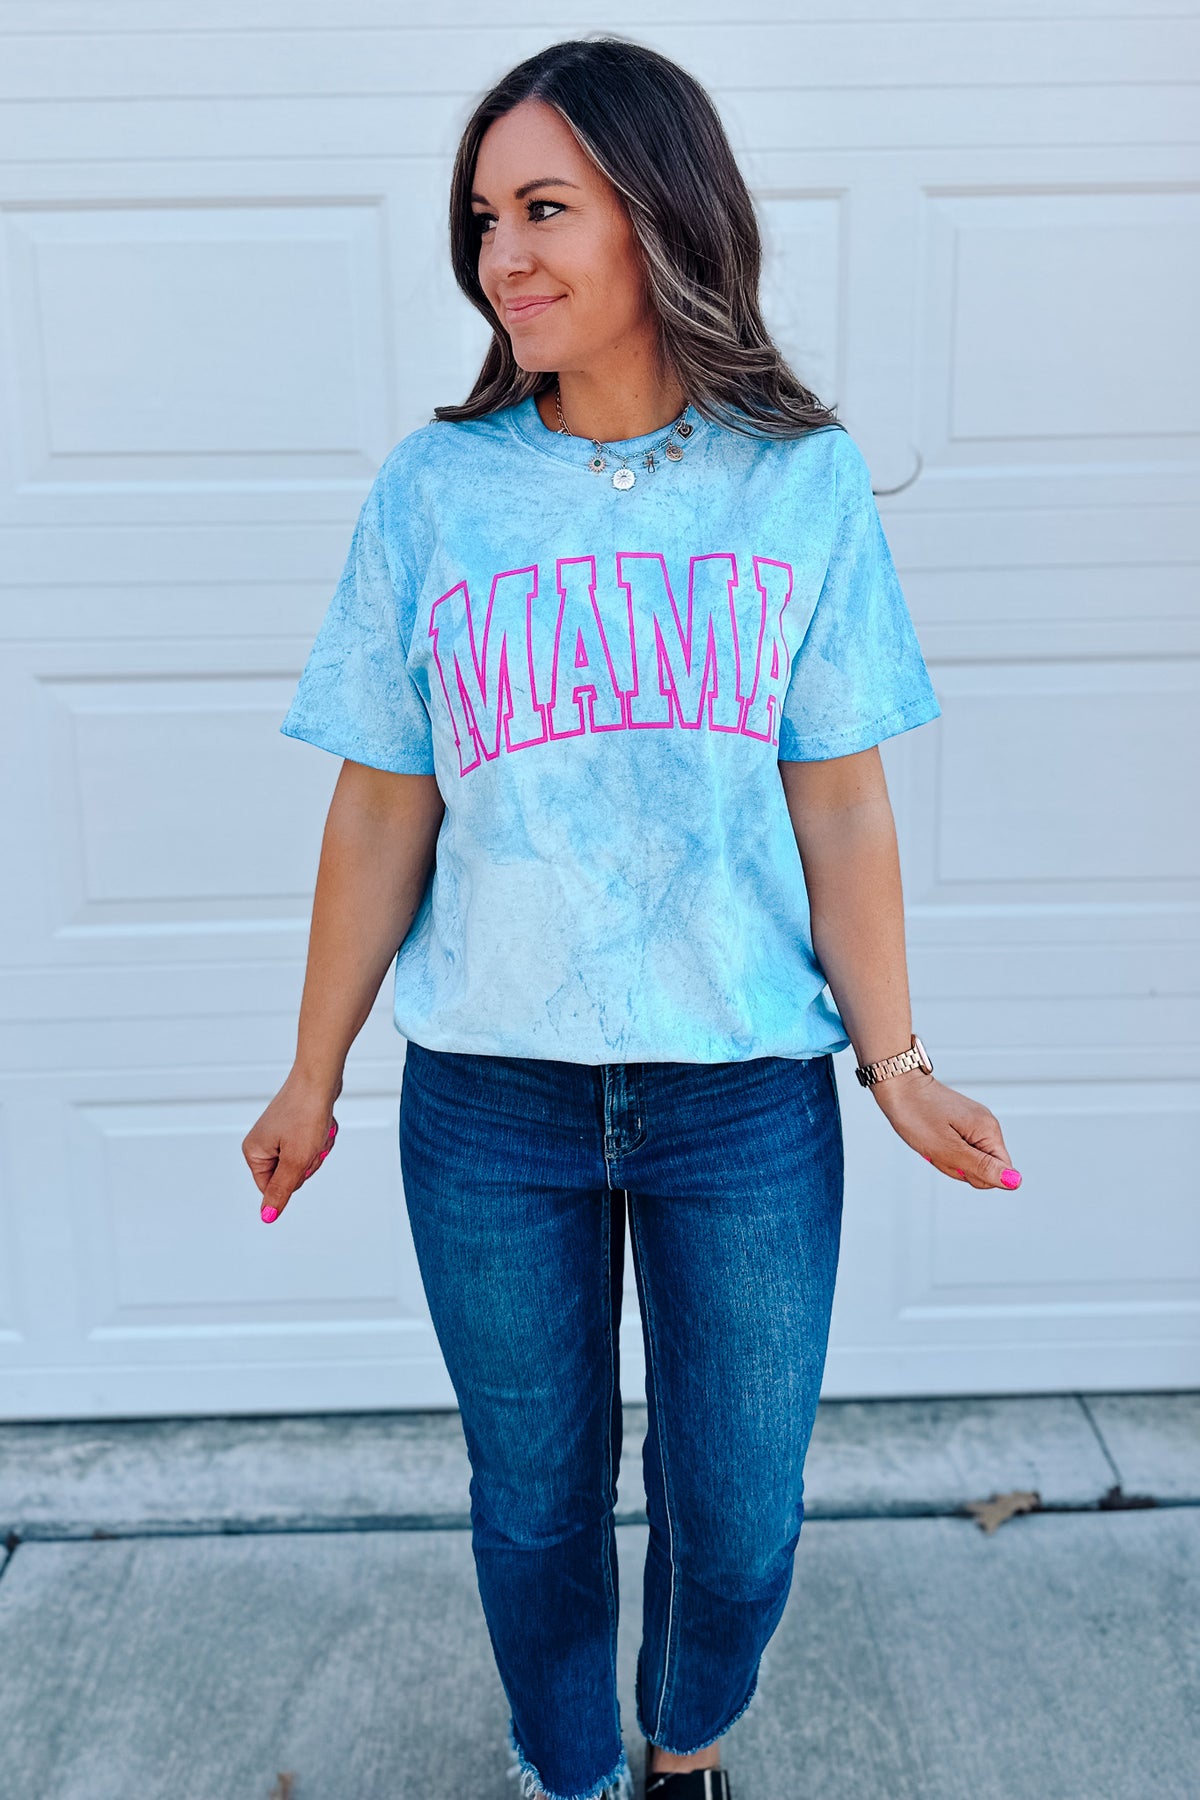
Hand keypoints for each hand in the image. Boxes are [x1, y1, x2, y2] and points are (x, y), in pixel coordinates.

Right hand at [242, 1069, 342, 1222]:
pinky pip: (312, 1144)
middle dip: (308, 1161)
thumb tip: (267, 1216)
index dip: (294, 1179)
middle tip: (311, 1142)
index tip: (300, 1159)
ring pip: (305, 1159)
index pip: (272, 1188)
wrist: (319, 1078)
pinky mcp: (295, 1125)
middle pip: (291, 1174)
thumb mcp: (295, 1160)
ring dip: (317, 1147)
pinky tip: (322, 1122)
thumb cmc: (305, 1113)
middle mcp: (263, 1143)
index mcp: (254, 1152)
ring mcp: (279, 1133)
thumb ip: (281, 1191)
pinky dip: (321, 1136)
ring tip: (317, 1129)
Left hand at [868, 1069, 1021, 1189]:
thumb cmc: (917, 1113)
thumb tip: (1015, 1182)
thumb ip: (982, 1167)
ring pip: (967, 1160)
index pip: (1001, 1171)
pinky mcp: (960, 1124)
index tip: (954, 1157)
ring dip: (947, 1158)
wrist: (898, 1085)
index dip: (975, 1174)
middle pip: (982, 1168)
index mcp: (989, 1130)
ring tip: (933, 1140)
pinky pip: (957, 1148)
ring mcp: (973, 1124)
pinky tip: (932, 1137)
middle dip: (958, 1166)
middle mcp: (986, 1126)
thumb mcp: (948, 1148)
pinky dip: (942, 1148)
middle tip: (939, 1148)